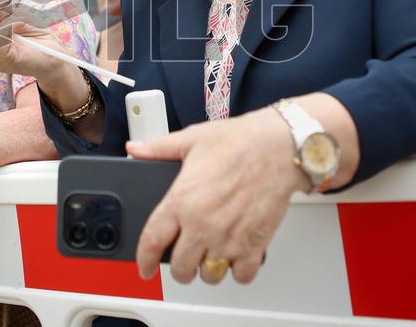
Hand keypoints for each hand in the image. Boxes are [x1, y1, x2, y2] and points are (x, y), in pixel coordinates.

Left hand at [127, 108, 307, 284]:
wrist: (280, 146)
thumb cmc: (240, 141)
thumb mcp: (192, 139)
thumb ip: (159, 148)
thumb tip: (135, 148)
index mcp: (182, 200)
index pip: (152, 242)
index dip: (144, 260)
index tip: (145, 267)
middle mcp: (203, 224)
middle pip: (181, 268)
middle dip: (179, 268)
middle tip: (184, 259)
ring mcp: (229, 238)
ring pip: (209, 276)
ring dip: (207, 270)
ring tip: (210, 254)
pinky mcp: (254, 244)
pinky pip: (241, 275)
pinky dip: (237, 271)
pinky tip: (235, 255)